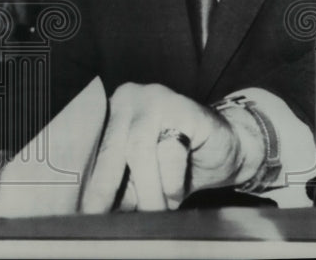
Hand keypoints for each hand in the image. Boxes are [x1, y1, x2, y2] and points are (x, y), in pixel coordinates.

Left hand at [80, 83, 264, 212]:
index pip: (95, 146)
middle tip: (103, 218)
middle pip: (113, 147)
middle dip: (107, 187)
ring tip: (154, 213)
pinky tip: (176, 196)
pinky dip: (170, 181)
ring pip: (139, 150)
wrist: (232, 147)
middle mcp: (130, 98)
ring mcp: (157, 98)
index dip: (89, 179)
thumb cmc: (182, 161)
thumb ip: (123, 186)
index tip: (83, 210)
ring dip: (146, 190)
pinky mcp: (185, 108)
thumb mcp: (145, 176)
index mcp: (114, 111)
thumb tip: (99, 212)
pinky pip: (170, 151)